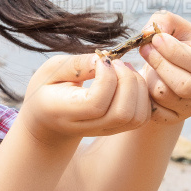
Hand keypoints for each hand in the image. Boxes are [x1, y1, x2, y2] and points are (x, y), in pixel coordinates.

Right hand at [18, 50, 151, 146]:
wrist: (48, 120)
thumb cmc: (49, 89)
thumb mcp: (51, 70)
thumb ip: (76, 64)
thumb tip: (103, 59)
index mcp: (65, 112)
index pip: (97, 103)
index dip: (107, 78)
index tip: (101, 60)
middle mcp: (87, 127)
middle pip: (122, 113)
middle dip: (127, 80)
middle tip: (116, 63)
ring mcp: (105, 131)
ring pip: (136, 117)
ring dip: (137, 87)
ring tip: (123, 69)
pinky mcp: (118, 129)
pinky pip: (142, 117)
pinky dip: (142, 95)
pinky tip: (128, 80)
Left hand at [134, 10, 190, 124]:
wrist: (165, 68)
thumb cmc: (172, 43)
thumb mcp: (172, 25)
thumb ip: (163, 20)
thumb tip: (150, 32)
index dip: (174, 51)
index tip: (156, 39)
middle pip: (185, 85)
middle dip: (160, 64)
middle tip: (144, 49)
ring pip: (167, 96)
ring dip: (151, 77)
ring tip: (146, 63)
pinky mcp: (176, 117)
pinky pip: (155, 110)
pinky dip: (145, 94)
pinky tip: (145, 80)